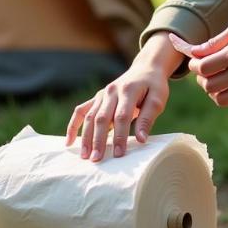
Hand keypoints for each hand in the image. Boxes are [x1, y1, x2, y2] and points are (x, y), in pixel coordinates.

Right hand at [65, 32, 179, 159]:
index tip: (118, 154)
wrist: (145, 68)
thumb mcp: (158, 99)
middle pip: (102, 118)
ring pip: (90, 117)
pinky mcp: (97, 98)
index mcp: (128, 90)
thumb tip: (141, 139)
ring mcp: (102, 94)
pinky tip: (69, 142)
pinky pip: (81, 111)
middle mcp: (111, 91)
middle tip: (97, 159)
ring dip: (86, 137)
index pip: (122, 116)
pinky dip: (73, 126)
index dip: (119, 136)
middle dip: (98, 140)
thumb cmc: (154, 86)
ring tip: (85, 156)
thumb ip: (148, 118)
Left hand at [176, 15, 227, 113]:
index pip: (203, 68)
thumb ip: (216, 41)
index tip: (196, 62)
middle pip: (209, 86)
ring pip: (222, 101)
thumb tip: (194, 52)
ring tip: (220, 83)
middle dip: (202, 80)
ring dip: (215, 93)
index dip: (194, 66)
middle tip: (207, 73)